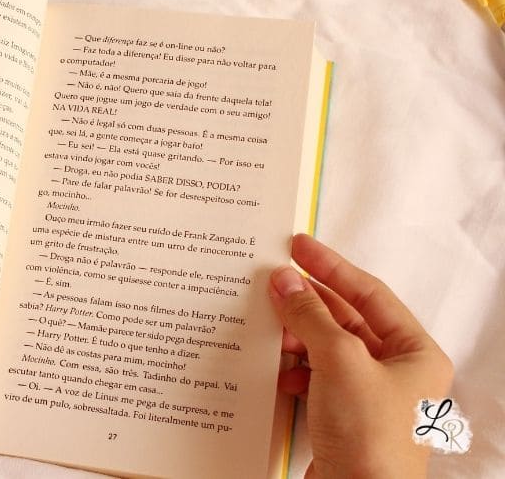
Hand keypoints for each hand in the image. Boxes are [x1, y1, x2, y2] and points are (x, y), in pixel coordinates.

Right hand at [269, 234, 453, 478]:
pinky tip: (275, 368)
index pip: (370, 294)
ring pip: (327, 349)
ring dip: (297, 335)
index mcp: (416, 353)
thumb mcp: (341, 361)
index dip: (331, 267)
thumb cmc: (370, 437)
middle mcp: (398, 373)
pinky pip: (315, 378)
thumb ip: (311, 316)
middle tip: (272, 280)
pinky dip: (293, 368)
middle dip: (308, 302)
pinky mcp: (344, 419)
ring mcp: (369, 398)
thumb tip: (285, 281)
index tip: (298, 246)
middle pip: (346, 320)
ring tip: (267, 322)